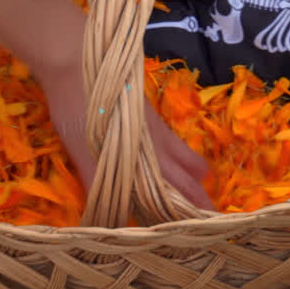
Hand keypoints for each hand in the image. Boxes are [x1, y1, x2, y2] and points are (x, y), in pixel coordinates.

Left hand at [40, 65, 213, 212]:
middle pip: (186, 176)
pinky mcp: (145, 113)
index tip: (202, 228)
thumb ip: (98, 182)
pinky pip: (172, 141)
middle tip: (211, 218)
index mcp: (144, 156)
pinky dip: (181, 154)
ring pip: (183, 154)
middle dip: (198, 198)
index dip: (188, 211)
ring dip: (193, 174)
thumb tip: (104, 221)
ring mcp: (153, 127)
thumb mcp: (84, 150)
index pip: (174, 191)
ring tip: (202, 188)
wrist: (78, 60)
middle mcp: (156, 144)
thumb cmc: (78, 107)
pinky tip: (175, 156)